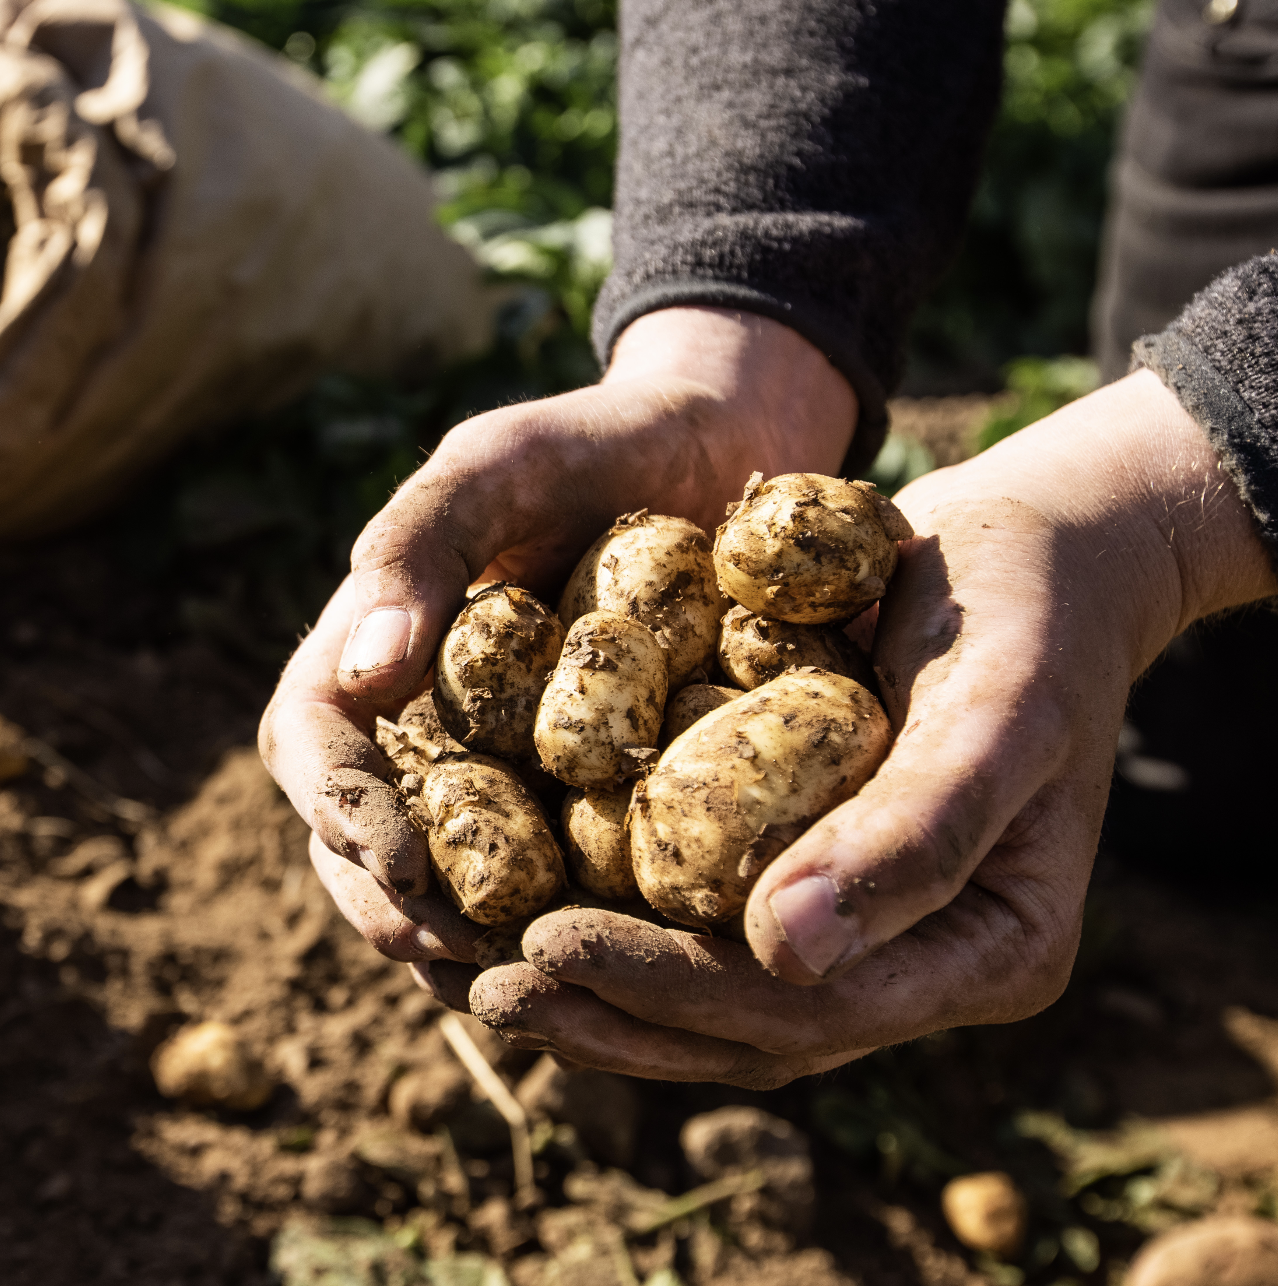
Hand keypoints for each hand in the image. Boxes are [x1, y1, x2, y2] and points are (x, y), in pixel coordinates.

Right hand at [259, 308, 856, 986]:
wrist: (711, 445)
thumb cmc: (592, 441)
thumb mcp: (500, 465)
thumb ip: (421, 545)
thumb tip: (360, 673)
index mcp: (383, 650)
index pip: (316, 744)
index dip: (341, 809)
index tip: (400, 861)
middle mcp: (430, 719)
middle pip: (367, 836)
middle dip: (394, 904)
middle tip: (454, 954)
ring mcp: (507, 760)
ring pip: (454, 873)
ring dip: (467, 939)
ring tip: (517, 981)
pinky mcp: (588, 786)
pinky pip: (559, 868)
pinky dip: (562, 917)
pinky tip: (606, 955)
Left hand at [469, 370, 1277, 1083]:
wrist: (1034, 548)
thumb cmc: (1028, 610)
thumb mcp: (996, 705)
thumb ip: (915, 832)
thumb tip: (784, 958)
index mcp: (990, 948)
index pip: (814, 1010)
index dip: (676, 992)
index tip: (550, 946)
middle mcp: (923, 956)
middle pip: (754, 1028)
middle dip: (618, 1011)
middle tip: (493, 983)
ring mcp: (872, 921)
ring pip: (723, 999)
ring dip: (607, 993)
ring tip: (488, 971)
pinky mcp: (819, 866)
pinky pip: (712, 922)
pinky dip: (627, 922)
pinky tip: (536, 902)